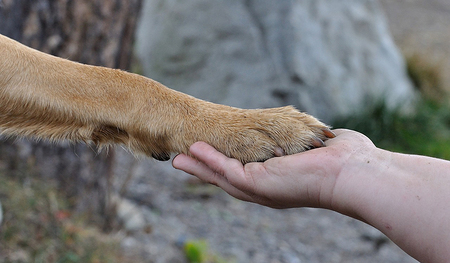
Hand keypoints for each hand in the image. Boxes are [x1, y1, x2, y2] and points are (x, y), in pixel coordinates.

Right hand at [172, 129, 374, 208]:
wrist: (353, 172)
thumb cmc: (343, 159)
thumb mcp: (316, 147)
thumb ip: (308, 141)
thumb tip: (321, 134)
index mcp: (277, 181)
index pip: (245, 172)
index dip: (225, 164)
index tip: (209, 155)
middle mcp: (266, 189)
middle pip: (227, 179)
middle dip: (204, 169)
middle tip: (181, 161)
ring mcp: (260, 189)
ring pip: (221, 177)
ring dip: (199, 166)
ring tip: (179, 157)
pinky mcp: (257, 183)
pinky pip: (226, 170)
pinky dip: (209, 161)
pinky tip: (193, 151)